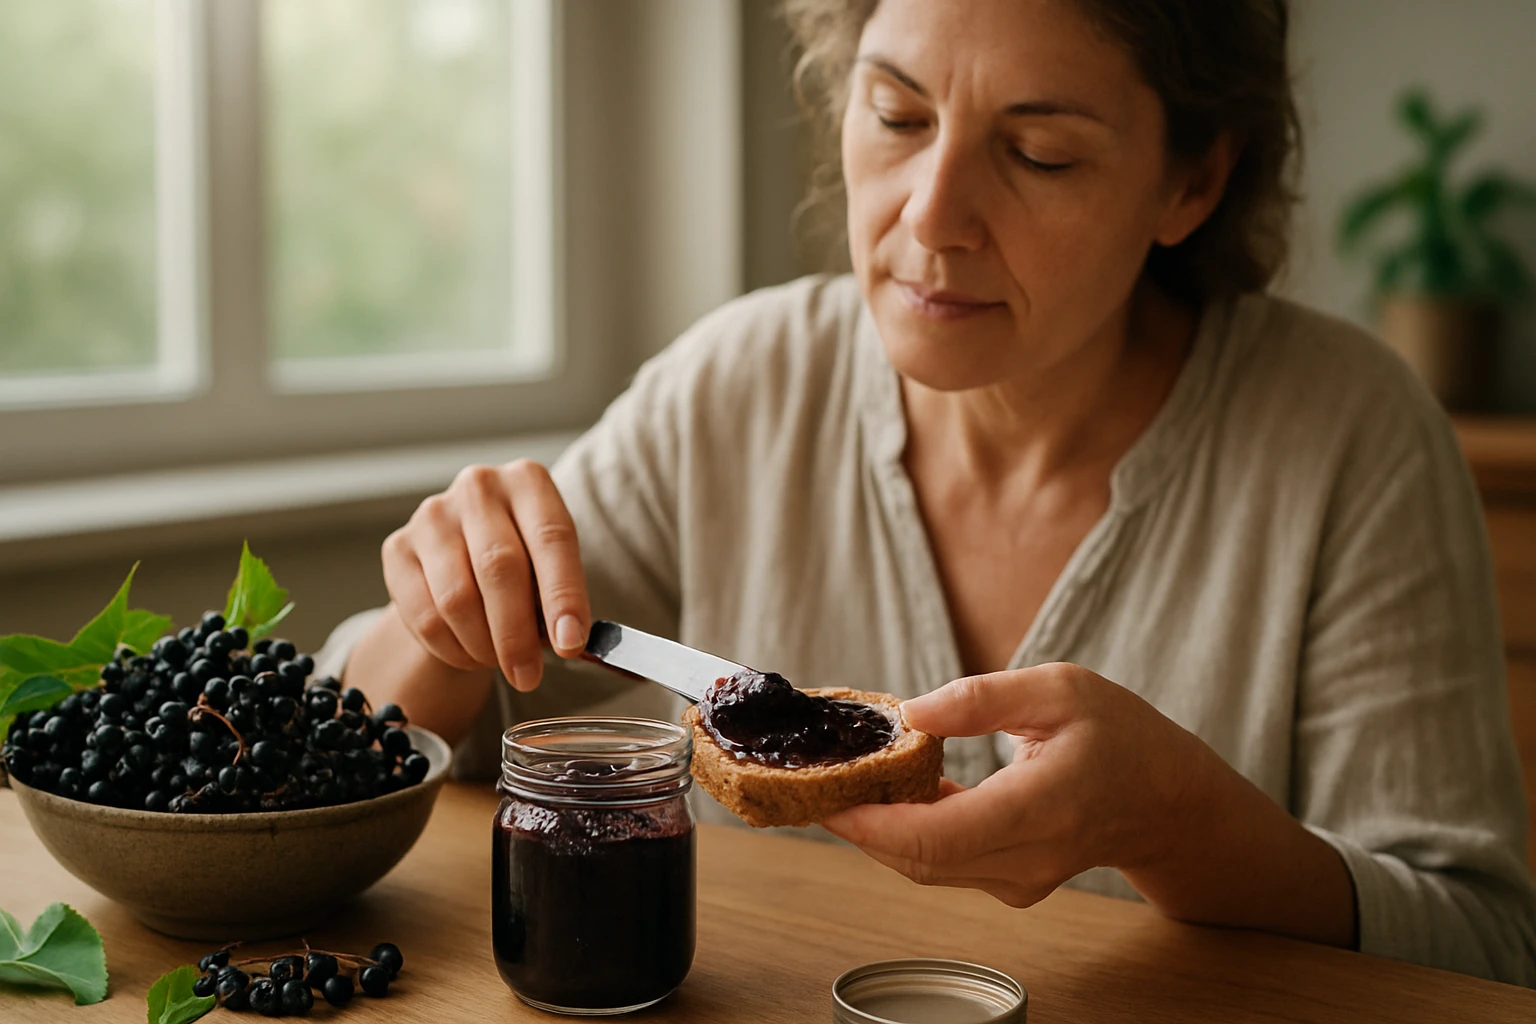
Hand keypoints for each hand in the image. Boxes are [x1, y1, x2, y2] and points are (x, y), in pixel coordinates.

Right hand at [381, 460, 589, 690]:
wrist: (466, 550)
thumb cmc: (525, 561)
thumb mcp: (552, 566)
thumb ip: (560, 597)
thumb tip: (568, 641)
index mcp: (529, 482)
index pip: (552, 538)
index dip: (562, 596)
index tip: (569, 643)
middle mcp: (479, 488)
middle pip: (499, 568)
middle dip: (516, 635)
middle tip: (528, 677)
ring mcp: (433, 515)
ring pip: (456, 597)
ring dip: (482, 646)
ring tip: (500, 663)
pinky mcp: (397, 547)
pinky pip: (424, 615)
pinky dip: (451, 649)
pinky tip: (470, 655)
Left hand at [821, 663, 1216, 907]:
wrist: (1166, 799)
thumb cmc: (1120, 735)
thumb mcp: (1059, 688)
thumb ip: (981, 699)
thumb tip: (910, 711)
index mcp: (1044, 805)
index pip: (943, 835)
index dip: (876, 824)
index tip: (829, 796)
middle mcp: (1031, 856)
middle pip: (922, 861)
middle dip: (859, 826)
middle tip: (814, 780)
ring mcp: (1021, 880)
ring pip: (926, 869)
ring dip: (877, 831)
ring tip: (843, 780)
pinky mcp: (1010, 883)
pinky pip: (944, 865)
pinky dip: (905, 835)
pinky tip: (886, 794)